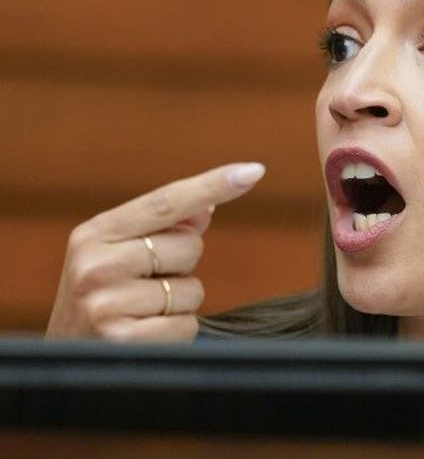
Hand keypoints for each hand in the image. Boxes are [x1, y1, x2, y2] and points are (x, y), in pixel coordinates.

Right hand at [46, 162, 265, 340]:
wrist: (60, 363)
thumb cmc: (100, 300)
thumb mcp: (117, 255)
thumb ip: (162, 227)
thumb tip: (208, 204)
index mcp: (94, 234)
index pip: (166, 202)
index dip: (212, 185)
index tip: (253, 171)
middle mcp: (95, 264)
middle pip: (190, 246)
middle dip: (181, 266)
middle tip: (144, 286)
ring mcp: (106, 303)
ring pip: (192, 288)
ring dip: (179, 303)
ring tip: (141, 313)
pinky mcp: (124, 341)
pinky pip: (187, 323)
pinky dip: (177, 331)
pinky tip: (145, 336)